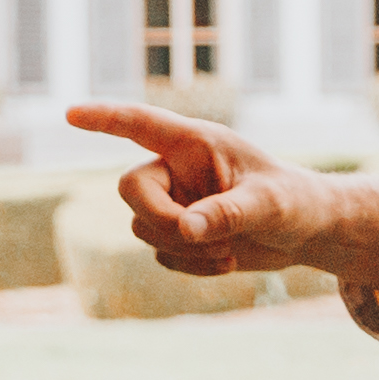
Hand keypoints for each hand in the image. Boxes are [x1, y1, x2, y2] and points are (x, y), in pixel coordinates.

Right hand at [64, 105, 378, 312]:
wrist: (309, 232)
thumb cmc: (297, 202)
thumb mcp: (271, 206)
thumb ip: (229, 213)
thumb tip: (186, 229)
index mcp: (197, 142)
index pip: (141, 123)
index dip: (103, 118)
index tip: (70, 113)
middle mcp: (178, 168)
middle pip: (129, 188)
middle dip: (158, 218)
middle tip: (198, 237)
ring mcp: (175, 202)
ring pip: (142, 227)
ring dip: (181, 247)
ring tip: (228, 249)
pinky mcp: (178, 234)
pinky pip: (160, 255)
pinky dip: (190, 266)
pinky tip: (226, 261)